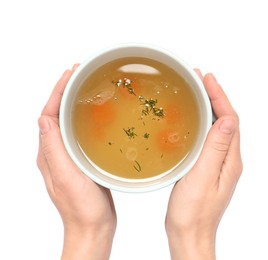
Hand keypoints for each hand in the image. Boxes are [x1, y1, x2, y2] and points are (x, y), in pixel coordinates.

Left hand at [37, 65, 116, 259]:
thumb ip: (53, 149)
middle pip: (56, 115)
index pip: (48, 115)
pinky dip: (84, 118)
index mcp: (49, 154)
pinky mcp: (81, 161)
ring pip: (67, 123)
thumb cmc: (80, 207)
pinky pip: (79, 133)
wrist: (93, 226)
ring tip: (86, 88)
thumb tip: (44, 119)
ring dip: (73, 103)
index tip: (69, 74)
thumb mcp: (65, 176)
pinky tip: (95, 115)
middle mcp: (55, 153)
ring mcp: (68, 156)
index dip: (56, 93)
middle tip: (79, 75)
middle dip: (64, 92)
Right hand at [165, 71, 241, 259]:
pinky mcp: (204, 166)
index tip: (207, 79)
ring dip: (208, 108)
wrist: (188, 232)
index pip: (230, 120)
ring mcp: (216, 162)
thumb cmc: (193, 211)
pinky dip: (200, 123)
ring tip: (195, 92)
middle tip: (199, 79)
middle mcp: (226, 159)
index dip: (219, 97)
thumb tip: (229, 120)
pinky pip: (206, 138)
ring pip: (215, 128)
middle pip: (225, 120)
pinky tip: (189, 119)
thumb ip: (216, 149)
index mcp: (229, 160)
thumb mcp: (204, 178)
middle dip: (214, 97)